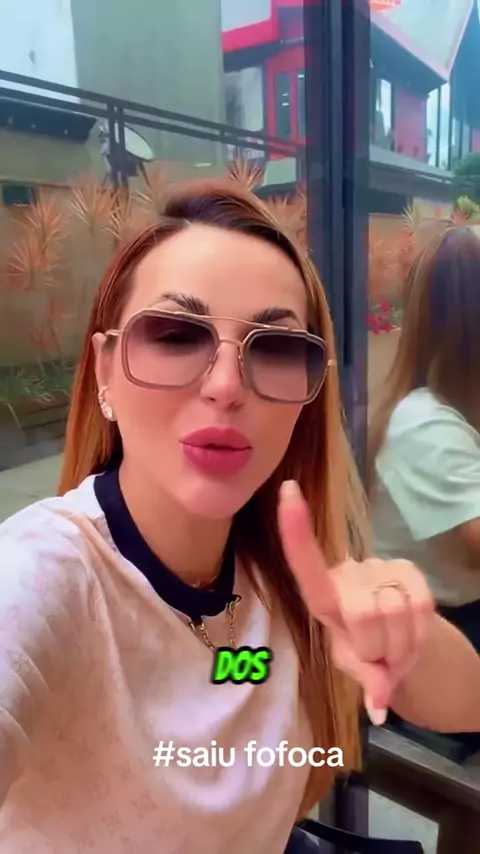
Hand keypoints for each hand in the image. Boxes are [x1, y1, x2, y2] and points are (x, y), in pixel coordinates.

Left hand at [277, 480, 434, 724]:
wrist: (401, 642)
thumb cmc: (365, 653)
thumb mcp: (356, 668)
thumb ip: (366, 682)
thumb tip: (379, 709)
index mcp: (323, 597)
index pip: (306, 564)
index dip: (296, 530)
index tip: (287, 491)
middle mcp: (347, 574)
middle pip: (365, 615)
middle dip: (377, 649)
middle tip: (378, 658)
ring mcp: (379, 567)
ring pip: (396, 614)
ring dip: (400, 645)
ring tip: (393, 647)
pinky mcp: (408, 567)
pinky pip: (421, 607)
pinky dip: (418, 634)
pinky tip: (410, 633)